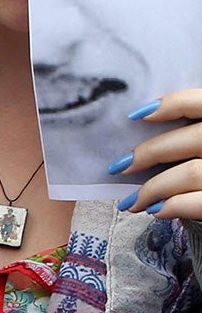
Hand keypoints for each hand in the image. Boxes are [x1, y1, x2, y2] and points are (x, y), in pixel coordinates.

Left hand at [110, 90, 201, 218]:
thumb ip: (190, 134)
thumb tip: (146, 135)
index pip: (201, 102)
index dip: (172, 104)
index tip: (136, 115)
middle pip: (193, 140)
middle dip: (148, 154)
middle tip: (119, 166)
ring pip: (191, 173)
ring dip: (152, 189)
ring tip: (132, 201)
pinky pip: (197, 202)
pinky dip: (171, 206)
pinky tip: (155, 210)